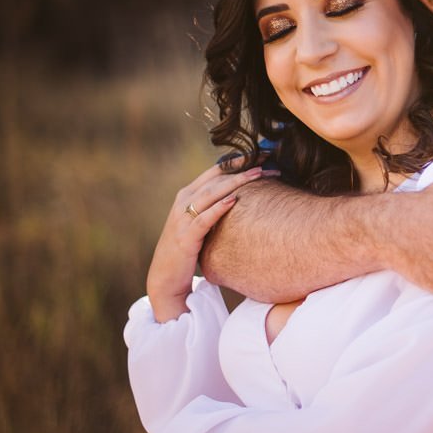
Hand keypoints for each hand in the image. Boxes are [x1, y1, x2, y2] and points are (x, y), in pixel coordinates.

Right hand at [147, 163, 268, 321]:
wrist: (166, 277)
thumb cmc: (188, 249)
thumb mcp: (200, 222)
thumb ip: (214, 207)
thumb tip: (241, 197)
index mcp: (188, 195)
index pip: (216, 171)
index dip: (238, 161)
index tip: (262, 154)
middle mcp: (183, 201)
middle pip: (217, 178)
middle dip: (242, 167)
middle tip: (267, 160)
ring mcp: (182, 218)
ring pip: (211, 193)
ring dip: (236, 182)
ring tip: (258, 174)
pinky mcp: (185, 237)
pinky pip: (203, 219)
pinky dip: (218, 208)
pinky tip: (234, 200)